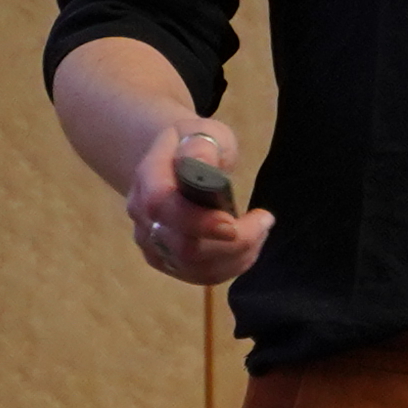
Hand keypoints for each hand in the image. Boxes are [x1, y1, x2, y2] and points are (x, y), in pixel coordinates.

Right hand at [121, 113, 271, 288]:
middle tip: (264, 221)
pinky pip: (200, 275)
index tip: (233, 223)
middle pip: (184, 248)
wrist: (174, 161)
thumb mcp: (201, 132)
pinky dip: (232, 265)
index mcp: (147, 179)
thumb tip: (202, 164)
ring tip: (260, 231)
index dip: (198, 222)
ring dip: (238, 256)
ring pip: (196, 268)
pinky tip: (248, 247)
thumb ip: (202, 146)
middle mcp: (143, 218)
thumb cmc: (193, 145)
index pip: (163, 207)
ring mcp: (152, 244)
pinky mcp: (168, 261)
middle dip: (233, 243)